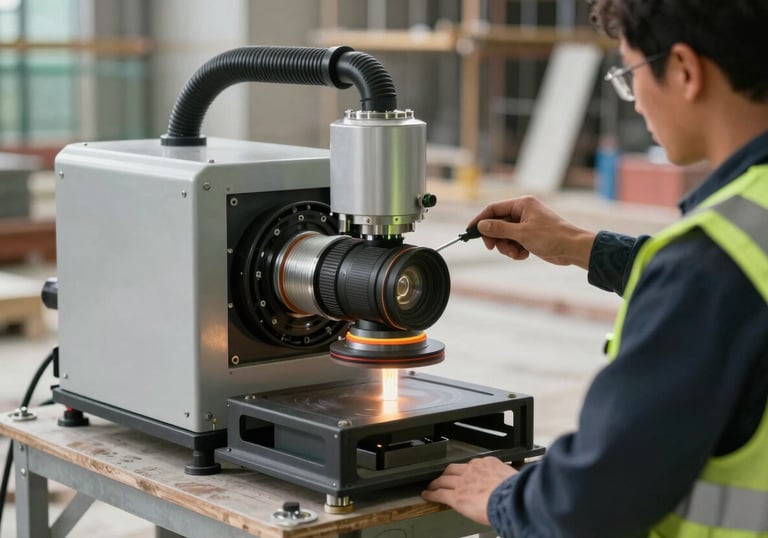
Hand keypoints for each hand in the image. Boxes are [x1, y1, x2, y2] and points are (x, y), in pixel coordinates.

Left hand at [421, 457, 516, 525]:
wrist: (510, 499)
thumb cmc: (516, 491)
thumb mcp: (512, 477)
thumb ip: (505, 478)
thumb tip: (510, 482)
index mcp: (487, 464)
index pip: (473, 465)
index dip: (466, 470)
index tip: (466, 473)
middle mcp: (472, 470)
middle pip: (454, 469)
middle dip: (447, 473)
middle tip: (443, 477)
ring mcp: (462, 482)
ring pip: (444, 479)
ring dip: (437, 482)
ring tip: (432, 485)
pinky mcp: (456, 496)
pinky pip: (440, 494)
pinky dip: (431, 494)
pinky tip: (427, 495)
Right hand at [468, 195, 595, 268]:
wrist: (573, 248)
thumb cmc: (551, 236)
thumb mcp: (522, 233)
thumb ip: (499, 228)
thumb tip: (481, 225)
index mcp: (522, 204)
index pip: (494, 209)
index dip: (480, 219)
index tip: (470, 231)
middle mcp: (523, 212)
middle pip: (498, 224)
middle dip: (496, 238)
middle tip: (493, 248)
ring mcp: (527, 224)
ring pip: (505, 236)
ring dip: (507, 247)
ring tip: (517, 253)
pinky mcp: (530, 236)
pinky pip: (514, 243)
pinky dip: (515, 251)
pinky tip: (524, 255)